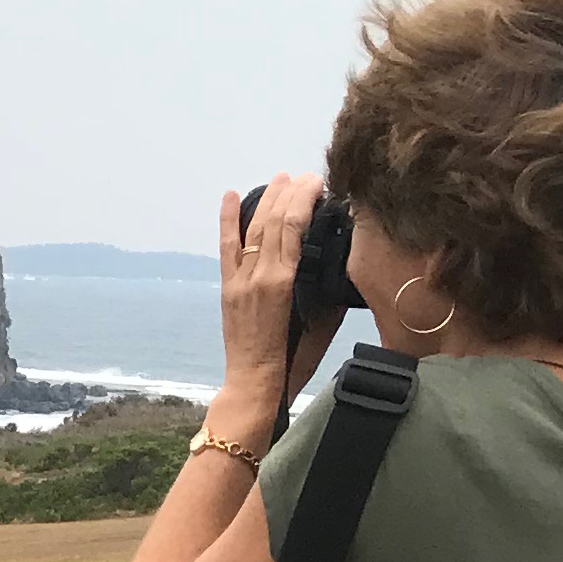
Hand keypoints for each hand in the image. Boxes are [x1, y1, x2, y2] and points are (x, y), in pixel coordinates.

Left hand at [215, 173, 323, 427]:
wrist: (255, 385)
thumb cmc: (294, 360)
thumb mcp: (322, 322)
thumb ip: (326, 288)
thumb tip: (336, 258)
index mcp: (284, 281)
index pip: (293, 226)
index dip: (305, 198)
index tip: (319, 182)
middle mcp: (259, 275)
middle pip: (273, 221)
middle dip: (290, 192)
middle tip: (306, 176)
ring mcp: (240, 281)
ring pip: (253, 229)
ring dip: (267, 199)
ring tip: (280, 178)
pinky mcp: (228, 289)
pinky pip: (226, 248)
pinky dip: (227, 220)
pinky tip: (231, 195)